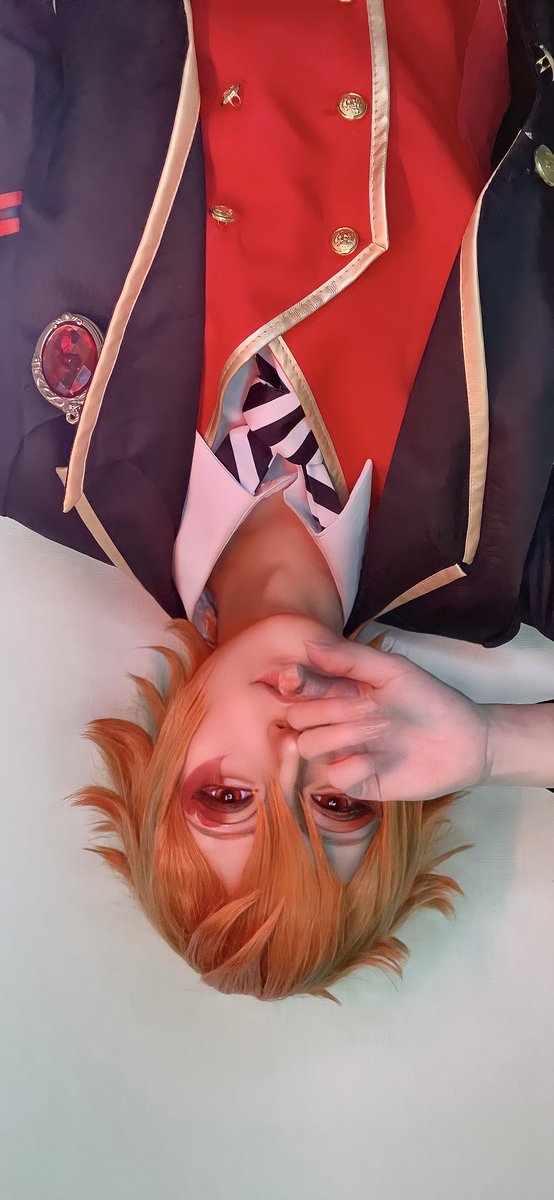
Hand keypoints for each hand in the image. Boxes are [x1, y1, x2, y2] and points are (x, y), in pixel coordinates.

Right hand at [286, 634, 493, 803]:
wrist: (465, 741)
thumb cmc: (430, 700)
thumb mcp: (393, 670)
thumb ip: (350, 658)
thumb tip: (307, 644)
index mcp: (340, 691)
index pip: (300, 686)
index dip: (293, 682)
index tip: (296, 679)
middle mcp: (336, 722)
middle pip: (297, 718)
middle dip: (326, 711)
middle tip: (366, 708)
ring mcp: (344, 753)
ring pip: (308, 746)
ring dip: (341, 736)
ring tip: (379, 731)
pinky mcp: (357, 783)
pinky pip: (334, 777)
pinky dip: (354, 767)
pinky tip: (381, 761)